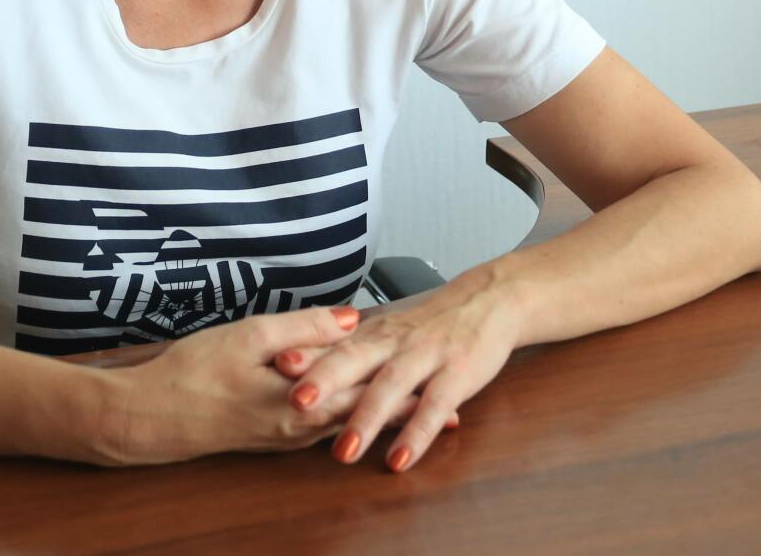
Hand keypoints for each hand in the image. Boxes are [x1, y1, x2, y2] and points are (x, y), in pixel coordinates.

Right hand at [89, 306, 456, 466]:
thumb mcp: (249, 336)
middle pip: (366, 416)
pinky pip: (322, 427)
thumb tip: (352, 318)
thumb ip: (304, 328)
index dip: (409, 385)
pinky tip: (356, 408)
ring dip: (380, 416)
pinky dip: (348, 416)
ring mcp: (285, 437)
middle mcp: (300, 429)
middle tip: (450, 407)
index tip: (445, 376)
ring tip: (417, 412)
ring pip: (346, 424)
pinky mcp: (271, 437)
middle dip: (407, 409)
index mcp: (301, 405)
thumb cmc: (192, 374)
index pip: (369, 394)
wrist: (148, 418)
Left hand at [274, 270, 518, 471]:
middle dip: (326, 381)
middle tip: (296, 404)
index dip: (305, 354)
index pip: (332, 342)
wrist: (489, 302)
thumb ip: (344, 348)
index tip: (271, 364)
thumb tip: (290, 360)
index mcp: (372, 332)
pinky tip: (399, 459)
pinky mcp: (457, 376)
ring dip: (367, 419)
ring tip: (343, 452)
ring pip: (392, 387)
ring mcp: (426, 357)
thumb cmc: (428, 324)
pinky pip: (434, 407)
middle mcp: (394, 342)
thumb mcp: (384, 330)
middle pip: (356, 359)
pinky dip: (417, 434)